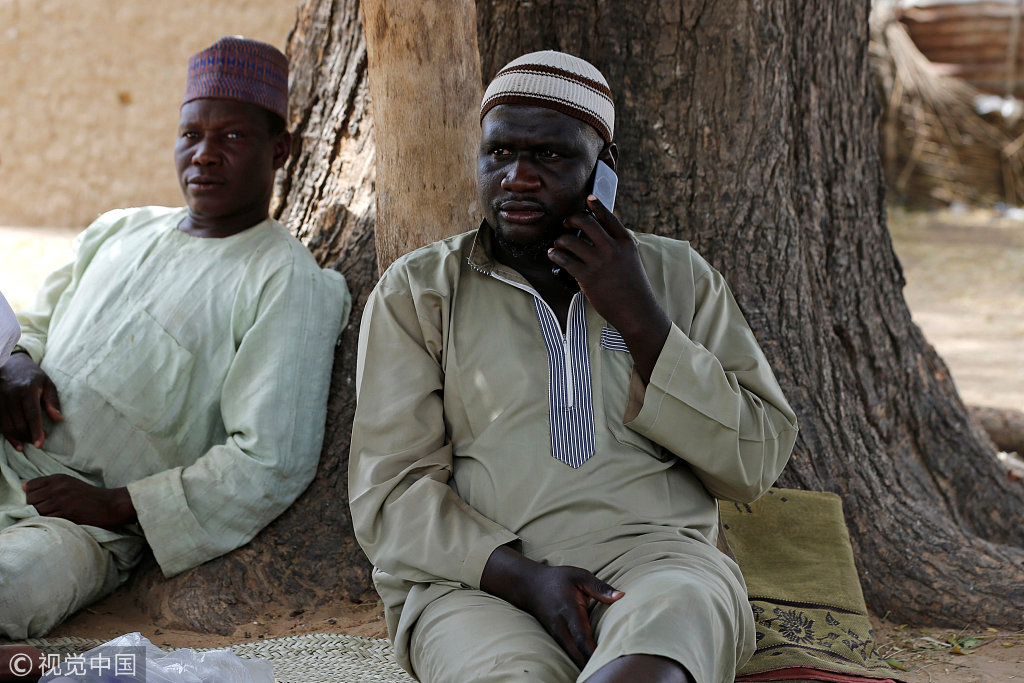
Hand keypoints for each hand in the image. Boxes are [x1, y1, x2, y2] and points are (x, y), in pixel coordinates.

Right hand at [0, 352, 62, 450]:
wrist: (10, 363)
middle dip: (29, 436)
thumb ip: (52, 401)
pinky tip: (16, 442)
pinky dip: (7, 435)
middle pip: (19, 423)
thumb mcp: (47, 383)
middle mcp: (11, 395)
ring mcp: (0, 399)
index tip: (40, 444)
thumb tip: (58, 419)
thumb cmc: (32, 376)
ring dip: (19, 438)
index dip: (36, 430)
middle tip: (39, 441)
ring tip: (30, 441)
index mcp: (27, 390)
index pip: (32, 414)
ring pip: (7, 426)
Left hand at [23, 474, 136, 527]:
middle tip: (46, 510)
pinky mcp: (65, 514)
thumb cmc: (90, 496)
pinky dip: (48, 521)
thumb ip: (48, 484)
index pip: (30, 485)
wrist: (109, 505)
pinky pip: (46, 518)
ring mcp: (61, 501)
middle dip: (33, 506)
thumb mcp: (70, 483)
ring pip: (36, 510)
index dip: (31, 494)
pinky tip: (57, 520)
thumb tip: (23, 487)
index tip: (40, 500)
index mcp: (59, 478)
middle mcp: (58, 487)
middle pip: (30, 498)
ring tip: (52, 515)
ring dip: (40, 515)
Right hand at [481, 545, 623, 667]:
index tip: (608, 661)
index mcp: (570, 611)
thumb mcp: (580, 576)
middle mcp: (561, 627)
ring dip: (587, 666)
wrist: (529, 586)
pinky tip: (594, 667)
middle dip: (593, 665)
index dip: (594, 652)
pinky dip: (581, 662)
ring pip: (573, 658)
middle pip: (577, 655)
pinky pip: (570, 654)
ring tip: (605, 671)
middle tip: (612, 670)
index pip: (582, 637)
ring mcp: (557, 635)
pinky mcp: (557, 639)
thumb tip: (621, 596)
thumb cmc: (558, 579)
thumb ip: (600, 588)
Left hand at [548, 196, 671, 382]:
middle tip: (566, 224)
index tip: (588, 198)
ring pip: (570, 240)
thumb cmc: (633, 287)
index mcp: (625, 243)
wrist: (636, 311)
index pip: (609, 217)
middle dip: (572, 219)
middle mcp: (612, 249)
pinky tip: (554, 255)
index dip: (597, 205)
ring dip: (560, 240)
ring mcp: (599, 262)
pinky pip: (564, 259)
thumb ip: (618, 246)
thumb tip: (598, 234)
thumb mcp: (631, 260)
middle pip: (586, 222)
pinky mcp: (587, 277)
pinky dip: (555, 255)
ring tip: (559, 244)